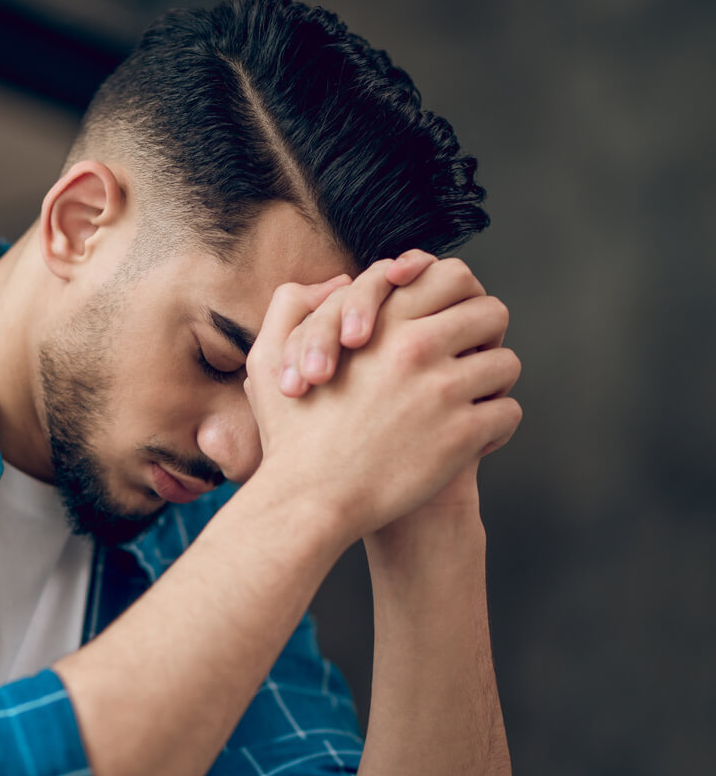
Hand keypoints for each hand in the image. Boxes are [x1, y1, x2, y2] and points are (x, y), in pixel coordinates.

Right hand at [243, 256, 521, 543]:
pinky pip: (507, 412)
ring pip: (506, 363)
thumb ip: (291, 306)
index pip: (452, 277)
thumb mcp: (268, 358)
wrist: (310, 499)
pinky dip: (494, 426)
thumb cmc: (291, 435)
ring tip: (469, 402)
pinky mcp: (461, 434)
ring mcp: (442, 391)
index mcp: (379, 323)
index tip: (450, 320)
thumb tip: (338, 282)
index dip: (458, 296)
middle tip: (469, 359)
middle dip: (484, 335)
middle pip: (491, 313)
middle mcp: (415, 348)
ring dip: (492, 382)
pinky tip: (469, 439)